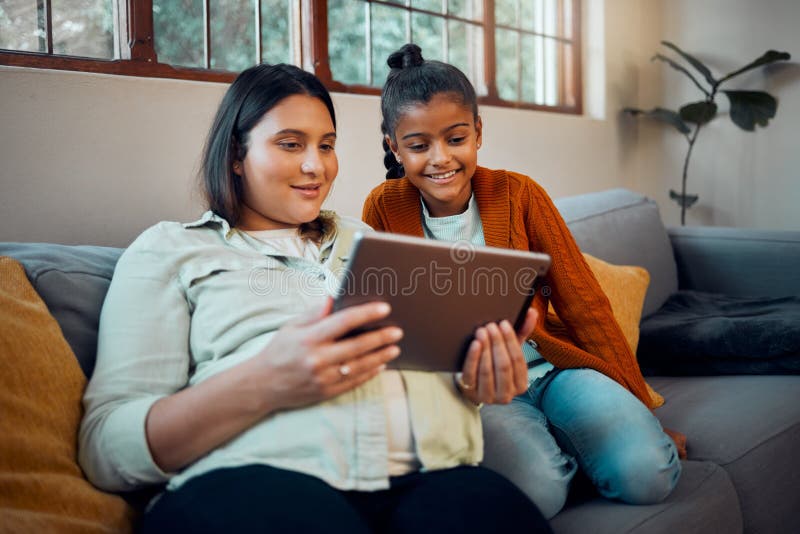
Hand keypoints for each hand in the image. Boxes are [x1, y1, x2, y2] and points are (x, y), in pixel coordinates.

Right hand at [248, 298, 401, 411]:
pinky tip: (381, 365)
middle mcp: (317, 359)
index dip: (366, 314)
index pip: (343, 322)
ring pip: (359, 366)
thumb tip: (334, 297)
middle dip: (380, 338)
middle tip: (397, 331)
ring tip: (394, 348)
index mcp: (309, 338)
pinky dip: (369, 373)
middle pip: (356, 346)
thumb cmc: (279, 351)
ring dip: (380, 356)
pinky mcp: (326, 392)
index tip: (384, 308)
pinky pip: (354, 382)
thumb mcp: (291, 326)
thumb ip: (314, 313)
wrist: (262, 384)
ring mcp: (323, 378)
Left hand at [456, 308, 538, 404]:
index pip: (518, 360)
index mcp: (520, 385)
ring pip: (487, 370)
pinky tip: (474, 344)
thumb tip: (532, 312)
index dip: (511, 341)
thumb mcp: (509, 352)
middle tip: (491, 326)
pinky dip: (473, 357)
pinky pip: (471, 374)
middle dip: (497, 343)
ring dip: (485, 348)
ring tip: (481, 331)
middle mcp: (507, 395)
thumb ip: (522, 333)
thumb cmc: (495, 365)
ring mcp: (488, 396)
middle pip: (504, 365)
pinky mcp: (471, 393)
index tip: (504, 324)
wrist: (473, 385)